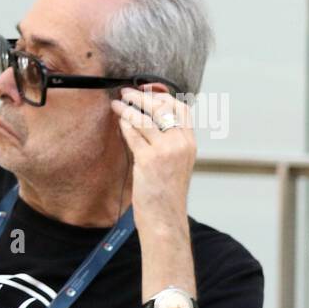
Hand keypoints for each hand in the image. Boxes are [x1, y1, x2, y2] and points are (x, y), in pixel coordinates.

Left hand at [111, 86, 194, 231]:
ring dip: (128, 108)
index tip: (148, 91)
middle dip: (142, 97)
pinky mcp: (149, 159)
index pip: (182, 109)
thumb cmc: (167, 192)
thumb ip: (170, 142)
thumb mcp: (177, 163)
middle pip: (163, 108)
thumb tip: (150, 119)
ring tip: (118, 104)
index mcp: (190, 144)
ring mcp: (166, 151)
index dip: (163, 96)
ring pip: (145, 118)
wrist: (165, 216)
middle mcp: (181, 144)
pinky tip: (119, 121)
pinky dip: (124, 124)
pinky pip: (133, 133)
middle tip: (127, 93)